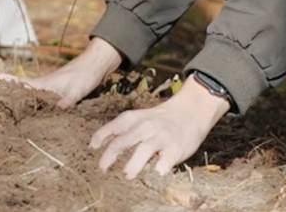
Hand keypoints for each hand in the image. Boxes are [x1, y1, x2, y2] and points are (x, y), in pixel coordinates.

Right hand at [0, 37, 121, 107]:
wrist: (97, 65)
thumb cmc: (85, 75)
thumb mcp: (76, 90)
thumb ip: (66, 101)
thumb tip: (56, 111)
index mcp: (43, 85)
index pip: (19, 83)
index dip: (3, 82)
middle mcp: (43, 87)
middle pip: (19, 91)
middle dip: (5, 95)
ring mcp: (49, 90)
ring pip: (29, 98)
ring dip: (18, 103)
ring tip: (6, 115)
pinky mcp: (57, 94)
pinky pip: (41, 102)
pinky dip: (33, 108)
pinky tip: (33, 117)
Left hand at [90, 81, 228, 178]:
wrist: (192, 111)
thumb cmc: (162, 119)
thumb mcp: (142, 117)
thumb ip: (126, 130)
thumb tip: (104, 146)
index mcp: (136, 118)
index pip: (115, 126)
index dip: (101, 136)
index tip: (92, 147)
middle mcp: (147, 126)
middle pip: (124, 140)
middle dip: (110, 156)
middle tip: (102, 168)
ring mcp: (162, 137)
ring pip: (144, 150)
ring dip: (133, 164)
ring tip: (127, 175)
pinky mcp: (176, 148)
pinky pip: (165, 161)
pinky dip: (159, 169)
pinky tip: (155, 174)